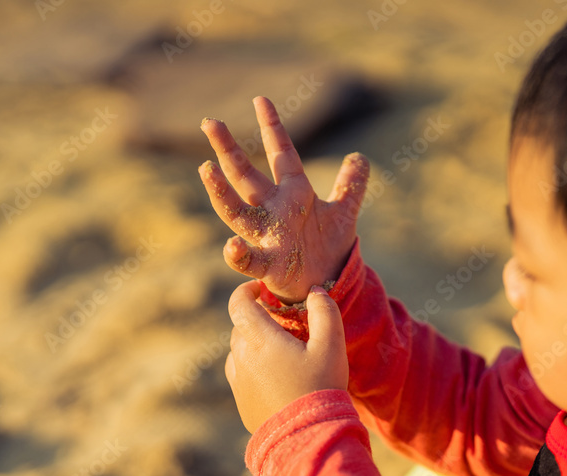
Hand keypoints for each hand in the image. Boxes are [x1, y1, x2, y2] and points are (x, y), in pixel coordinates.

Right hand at [200, 96, 369, 303]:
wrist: (326, 285)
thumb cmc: (327, 248)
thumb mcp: (343, 213)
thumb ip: (350, 185)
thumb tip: (360, 157)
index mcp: (293, 192)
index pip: (281, 153)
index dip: (271, 127)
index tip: (260, 100)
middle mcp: (273, 210)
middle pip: (245, 175)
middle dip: (228, 149)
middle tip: (209, 123)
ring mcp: (266, 236)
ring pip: (236, 211)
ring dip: (220, 192)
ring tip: (206, 169)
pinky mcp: (268, 265)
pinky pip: (249, 260)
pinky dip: (238, 255)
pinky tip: (230, 246)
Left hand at [225, 280, 347, 432]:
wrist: (306, 436)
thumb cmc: (320, 387)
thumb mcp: (331, 346)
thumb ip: (325, 312)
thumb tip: (316, 292)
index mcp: (259, 339)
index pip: (239, 303)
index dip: (248, 290)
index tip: (262, 290)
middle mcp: (241, 357)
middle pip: (241, 326)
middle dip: (258, 317)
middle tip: (283, 322)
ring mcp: (238, 380)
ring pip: (240, 349)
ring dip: (255, 343)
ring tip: (282, 351)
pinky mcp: (241, 400)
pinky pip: (240, 372)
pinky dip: (253, 365)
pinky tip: (275, 374)